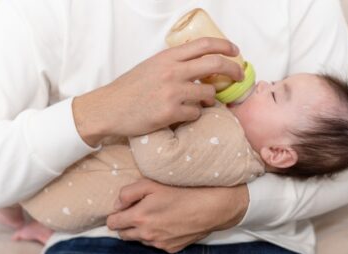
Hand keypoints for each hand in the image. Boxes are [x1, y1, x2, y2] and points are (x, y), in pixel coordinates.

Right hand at [72, 37, 243, 145]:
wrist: (109, 108)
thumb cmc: (129, 89)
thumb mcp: (151, 66)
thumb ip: (173, 63)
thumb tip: (198, 64)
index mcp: (168, 57)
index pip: (204, 44)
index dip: (225, 46)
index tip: (236, 51)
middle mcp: (172, 71)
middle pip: (215, 64)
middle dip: (233, 70)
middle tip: (238, 76)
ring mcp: (172, 92)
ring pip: (208, 92)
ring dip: (209, 98)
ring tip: (201, 100)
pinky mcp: (170, 112)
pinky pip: (196, 113)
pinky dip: (194, 114)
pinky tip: (184, 114)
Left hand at [106, 179, 248, 253]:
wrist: (210, 207)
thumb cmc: (182, 191)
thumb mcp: (151, 184)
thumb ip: (128, 193)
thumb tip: (116, 205)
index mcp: (139, 218)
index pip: (112, 223)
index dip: (115, 215)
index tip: (123, 209)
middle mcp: (147, 235)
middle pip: (123, 235)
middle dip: (126, 224)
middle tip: (138, 211)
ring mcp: (159, 244)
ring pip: (140, 240)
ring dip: (141, 231)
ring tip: (155, 216)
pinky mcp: (171, 249)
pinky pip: (156, 245)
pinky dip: (157, 236)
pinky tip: (168, 224)